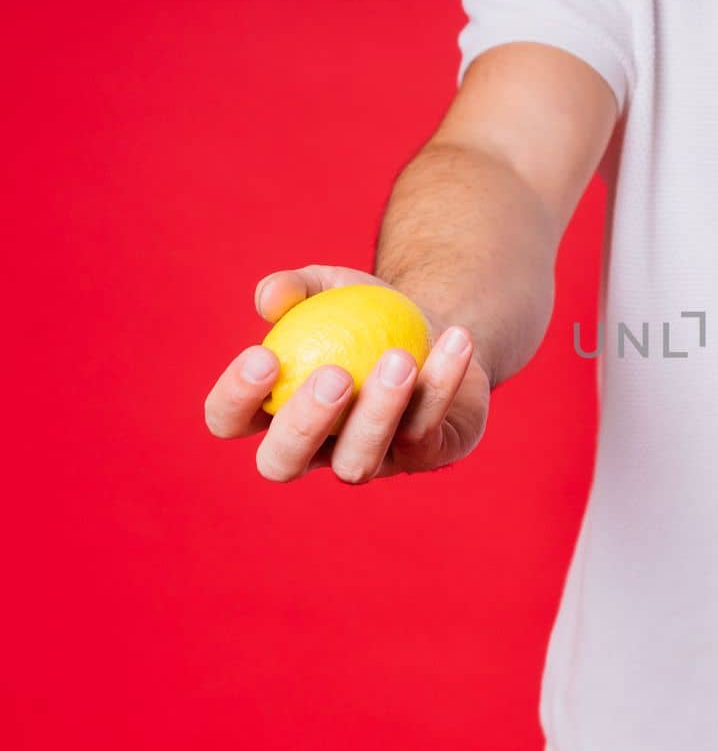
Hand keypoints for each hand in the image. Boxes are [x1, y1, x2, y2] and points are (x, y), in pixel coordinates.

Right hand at [204, 265, 490, 482]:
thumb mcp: (331, 287)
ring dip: (378, 412)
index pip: (230, 420)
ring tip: (400, 357)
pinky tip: (454, 341)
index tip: (264, 355)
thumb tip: (269, 297)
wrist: (436, 328)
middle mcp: (314, 449)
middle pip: (282, 463)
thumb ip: (296, 287)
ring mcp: (369, 461)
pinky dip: (441, 385)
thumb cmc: (366, 312)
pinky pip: (427, 432)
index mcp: (273, 410)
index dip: (234, 399)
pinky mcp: (425, 457)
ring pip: (358, 464)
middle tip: (334, 376)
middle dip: (302, 425)